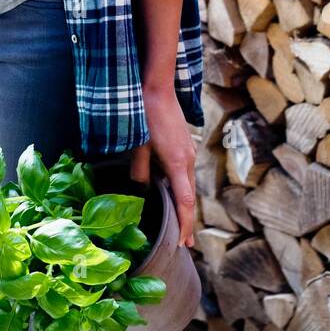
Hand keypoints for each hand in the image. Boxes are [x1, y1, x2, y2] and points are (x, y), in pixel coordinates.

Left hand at [128, 84, 197, 246]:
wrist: (158, 86)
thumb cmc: (146, 113)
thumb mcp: (138, 144)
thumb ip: (140, 170)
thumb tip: (140, 192)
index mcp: (178, 163)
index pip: (186, 203)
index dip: (186, 226)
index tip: (185, 244)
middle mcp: (188, 159)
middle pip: (191, 197)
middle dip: (188, 221)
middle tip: (185, 245)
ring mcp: (189, 151)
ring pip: (189, 185)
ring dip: (185, 205)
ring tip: (181, 224)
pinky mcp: (185, 144)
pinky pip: (186, 173)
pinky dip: (183, 189)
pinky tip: (174, 194)